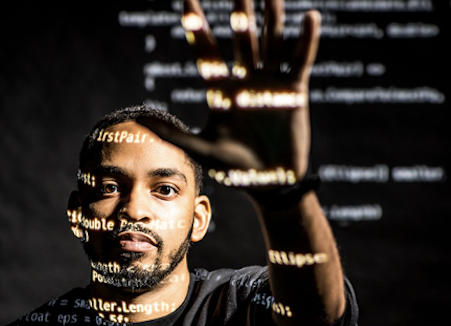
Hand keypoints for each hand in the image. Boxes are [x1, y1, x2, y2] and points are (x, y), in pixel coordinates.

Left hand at [140, 0, 320, 186]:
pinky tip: (310, 17)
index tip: (188, 1)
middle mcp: (246, 82)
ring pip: (271, 44)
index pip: (208, 52)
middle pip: (241, 40)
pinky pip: (300, 61)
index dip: (198, 28)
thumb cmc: (235, 168)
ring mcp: (271, 84)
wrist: (270, 182)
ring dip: (272, 18)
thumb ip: (174, 134)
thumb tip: (140, 121)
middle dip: (239, 14)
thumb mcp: (202, 149)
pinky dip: (306, 40)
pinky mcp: (294, 92)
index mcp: (223, 92)